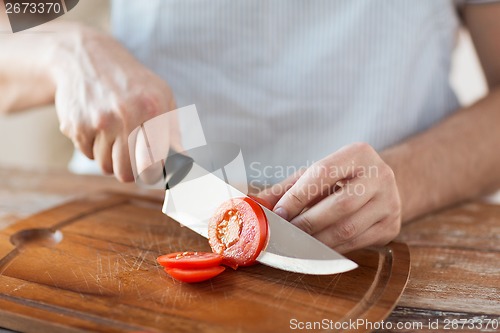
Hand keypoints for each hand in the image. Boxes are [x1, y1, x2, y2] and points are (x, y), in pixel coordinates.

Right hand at [49, 25, 175, 181]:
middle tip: (131, 158)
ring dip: (110, 158)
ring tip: (114, 136)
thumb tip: (182, 162)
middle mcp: (124, 115)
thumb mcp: (161, 97)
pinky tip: (97, 126)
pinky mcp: (74, 125)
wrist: (86, 58)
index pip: (152, 162)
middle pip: (125, 173)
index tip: (151, 172)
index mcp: (151, 109)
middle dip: (129, 171)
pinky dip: (93, 147)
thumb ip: (172, 132)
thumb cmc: (132, 83)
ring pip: (105, 166)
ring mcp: (97, 121)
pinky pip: (87, 154)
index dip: (151, 174)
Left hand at [258, 143, 401, 252]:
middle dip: (307, 224)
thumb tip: (252, 205)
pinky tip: (315, 250)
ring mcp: (390, 202)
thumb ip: (285, 189)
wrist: (379, 184)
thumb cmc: (339, 178)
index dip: (298, 196)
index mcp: (358, 154)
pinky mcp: (392, 226)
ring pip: (348, 229)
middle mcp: (380, 175)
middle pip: (340, 205)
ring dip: (316, 242)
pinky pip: (356, 244)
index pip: (323, 173)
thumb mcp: (315, 175)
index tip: (277, 214)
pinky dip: (331, 250)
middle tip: (284, 235)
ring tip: (294, 245)